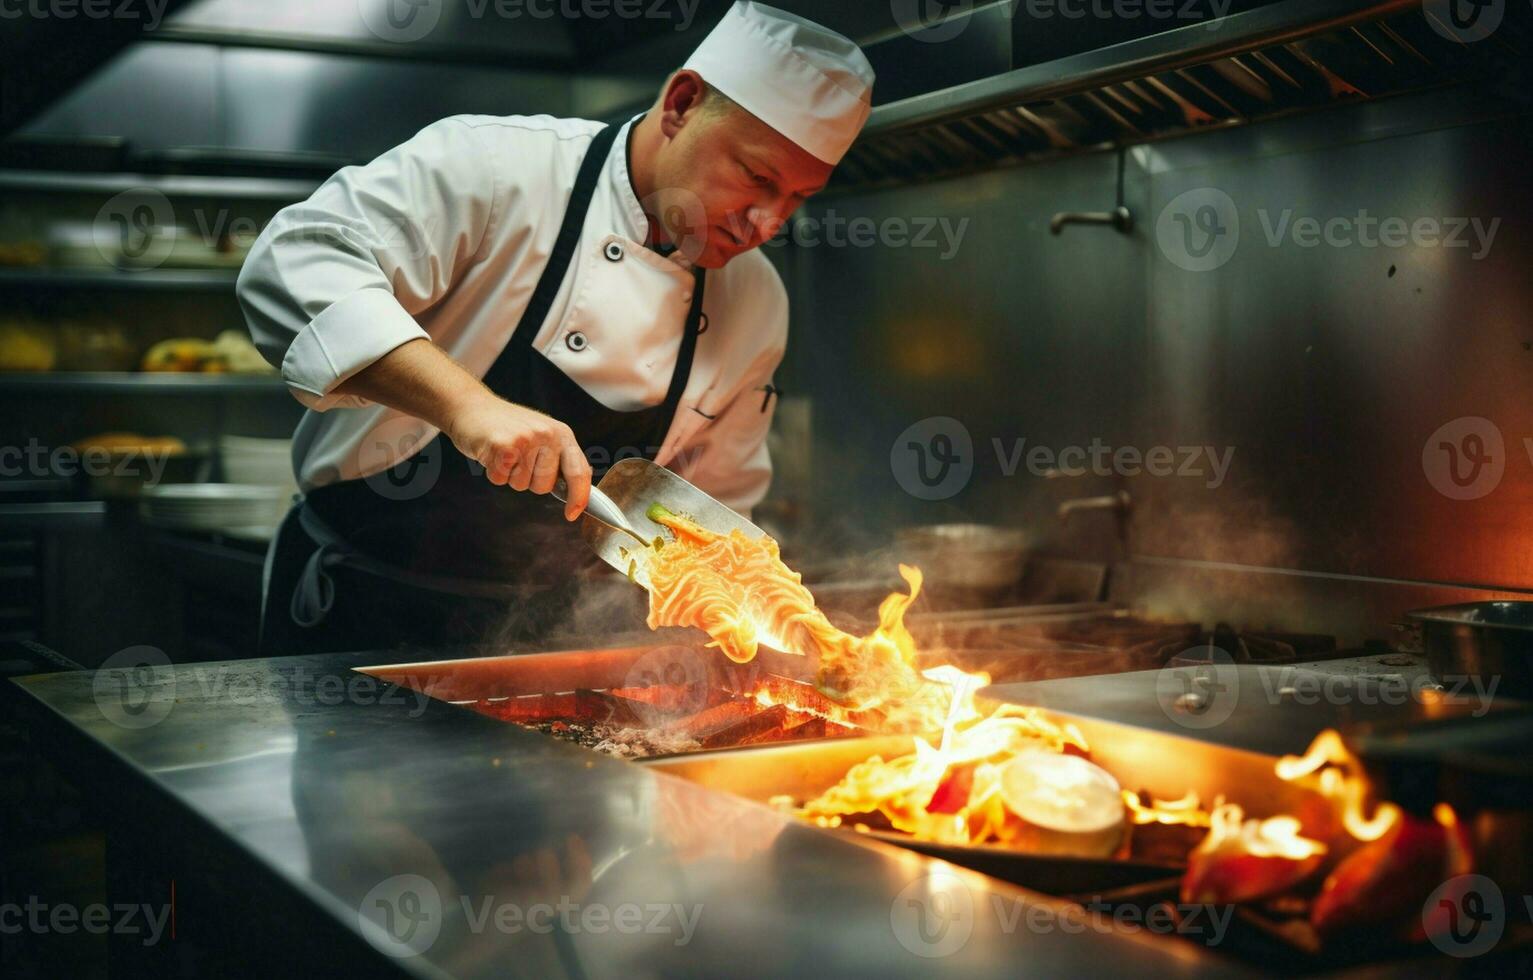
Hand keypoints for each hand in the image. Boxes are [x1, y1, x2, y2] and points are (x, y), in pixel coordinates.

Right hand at [445, 393, 591, 520]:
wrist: (472, 406)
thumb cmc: (507, 426)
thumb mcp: (541, 436)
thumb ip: (558, 460)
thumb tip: (577, 493)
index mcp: (562, 434)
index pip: (579, 472)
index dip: (578, 497)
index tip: (572, 514)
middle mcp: (547, 434)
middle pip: (544, 486)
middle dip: (529, 481)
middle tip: (517, 460)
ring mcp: (526, 438)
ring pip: (521, 485)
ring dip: (509, 476)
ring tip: (504, 453)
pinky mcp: (503, 444)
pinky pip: (500, 479)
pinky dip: (493, 472)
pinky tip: (491, 453)